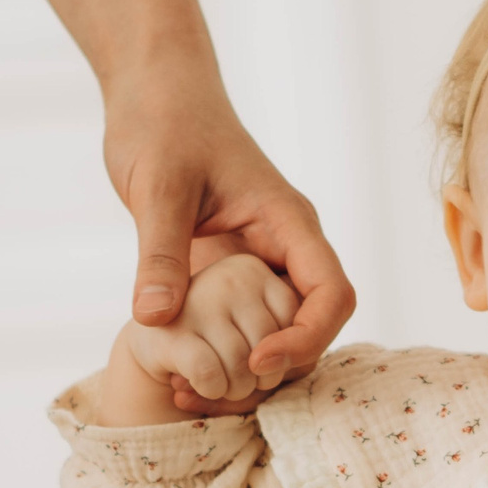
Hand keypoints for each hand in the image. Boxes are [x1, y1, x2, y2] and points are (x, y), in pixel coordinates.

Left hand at [102, 59, 356, 411]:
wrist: (153, 93)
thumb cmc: (164, 122)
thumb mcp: (157, 187)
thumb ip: (160, 254)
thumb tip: (154, 320)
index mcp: (290, 222)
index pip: (333, 295)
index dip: (305, 338)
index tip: (253, 360)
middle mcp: (288, 248)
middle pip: (314, 327)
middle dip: (274, 369)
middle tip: (212, 394)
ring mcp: (263, 263)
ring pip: (281, 334)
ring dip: (247, 372)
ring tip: (190, 393)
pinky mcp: (233, 274)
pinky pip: (245, 326)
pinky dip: (222, 357)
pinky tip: (181, 373)